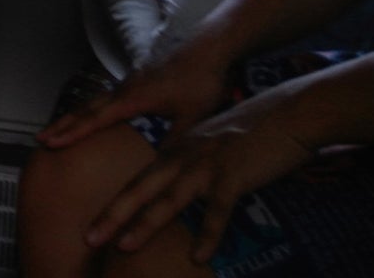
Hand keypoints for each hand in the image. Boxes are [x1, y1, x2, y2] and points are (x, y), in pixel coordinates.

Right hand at [37, 47, 230, 149]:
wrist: (209, 48)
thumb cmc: (201, 82)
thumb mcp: (192, 118)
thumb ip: (174, 142)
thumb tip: (162, 168)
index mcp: (133, 100)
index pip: (96, 120)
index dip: (72, 133)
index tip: (51, 143)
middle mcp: (125, 89)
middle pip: (87, 109)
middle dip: (63, 125)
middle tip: (41, 137)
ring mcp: (130, 82)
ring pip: (95, 101)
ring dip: (75, 116)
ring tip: (60, 129)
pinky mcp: (137, 78)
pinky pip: (107, 96)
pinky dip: (92, 108)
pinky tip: (95, 113)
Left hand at [84, 89, 315, 262]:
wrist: (284, 116)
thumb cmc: (247, 137)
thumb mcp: (209, 149)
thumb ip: (188, 168)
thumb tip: (174, 193)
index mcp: (174, 152)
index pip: (135, 180)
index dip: (111, 203)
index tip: (89, 224)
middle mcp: (182, 158)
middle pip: (140, 189)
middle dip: (113, 215)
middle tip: (89, 238)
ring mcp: (205, 166)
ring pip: (169, 199)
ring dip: (145, 224)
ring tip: (124, 246)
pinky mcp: (233, 175)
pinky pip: (218, 211)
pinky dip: (207, 235)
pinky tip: (198, 257)